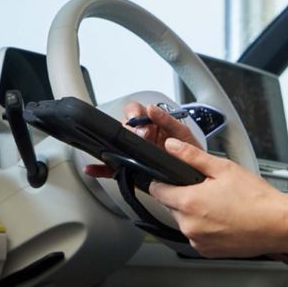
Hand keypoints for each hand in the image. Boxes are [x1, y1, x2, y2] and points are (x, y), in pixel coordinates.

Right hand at [84, 102, 201, 179]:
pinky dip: (100, 168)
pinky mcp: (130, 169)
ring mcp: (134, 152)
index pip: (134, 111)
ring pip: (115, 144)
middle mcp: (140, 135)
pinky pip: (111, 167)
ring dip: (113, 146)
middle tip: (142, 139)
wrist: (194, 178)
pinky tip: (93, 168)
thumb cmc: (189, 153)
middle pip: (122, 126)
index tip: (140, 122)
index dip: (133, 114)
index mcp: (151, 123)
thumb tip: (151, 108)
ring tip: (124, 151)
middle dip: (129, 131)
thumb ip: (168, 120)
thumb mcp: (183, 133)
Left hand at [149, 138, 287, 257]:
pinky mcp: (207, 252)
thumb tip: (172, 147)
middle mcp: (189, 226)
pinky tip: (223, 219)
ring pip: (185, 222)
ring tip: (219, 205)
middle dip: (183, 196)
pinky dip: (205, 228)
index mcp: (189, 202)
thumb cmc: (255, 198)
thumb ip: (193, 156)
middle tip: (207, 190)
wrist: (277, 224)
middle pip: (171, 206)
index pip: (157, 191)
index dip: (163, 181)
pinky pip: (197, 236)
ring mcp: (198, 241)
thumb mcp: (223, 168)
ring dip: (194, 214)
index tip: (172, 179)